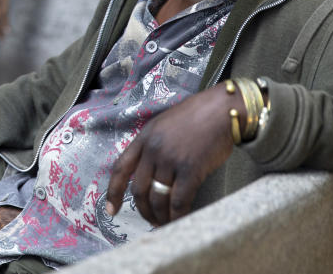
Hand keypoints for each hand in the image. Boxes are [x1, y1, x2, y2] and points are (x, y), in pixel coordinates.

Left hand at [105, 85, 242, 226]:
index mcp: (144, 138)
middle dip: (143, 210)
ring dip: (160, 216)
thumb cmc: (196, 116)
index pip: (121, 169)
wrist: (221, 110)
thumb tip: (149, 174)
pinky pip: (178, 201)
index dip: (113, 192)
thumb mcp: (164, 124)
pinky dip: (177, 215)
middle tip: (150, 220)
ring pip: (158, 198)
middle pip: (139, 190)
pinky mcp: (190, 170)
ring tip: (165, 223)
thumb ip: (153, 145)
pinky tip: (179, 220)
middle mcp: (153, 150)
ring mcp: (171, 160)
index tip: (111, 211)